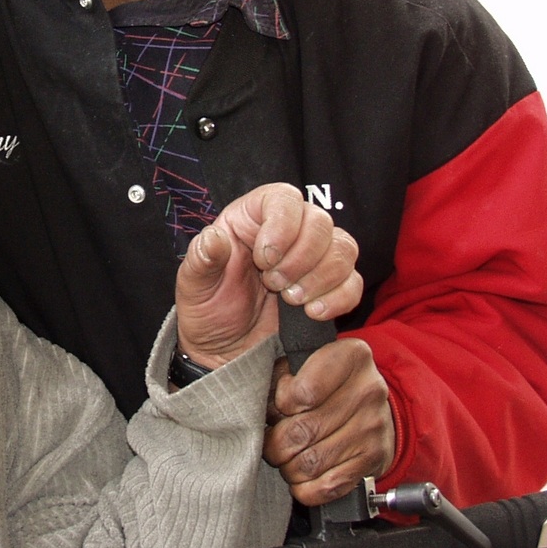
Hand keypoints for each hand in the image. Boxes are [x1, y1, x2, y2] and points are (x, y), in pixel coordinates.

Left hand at [173, 183, 361, 370]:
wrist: (224, 350)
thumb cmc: (207, 309)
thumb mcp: (193, 285)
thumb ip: (202, 258)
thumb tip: (214, 238)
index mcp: (252, 218)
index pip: (284, 198)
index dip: (282, 225)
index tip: (265, 259)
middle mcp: (288, 231)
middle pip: (320, 221)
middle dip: (301, 258)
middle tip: (275, 285)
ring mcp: (313, 259)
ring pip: (343, 248)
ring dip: (322, 277)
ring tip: (292, 301)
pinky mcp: (329, 288)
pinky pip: (353, 282)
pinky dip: (340, 297)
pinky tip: (313, 313)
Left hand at [264, 343, 394, 505]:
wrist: (370, 406)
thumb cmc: (325, 382)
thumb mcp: (302, 362)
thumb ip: (280, 372)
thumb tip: (252, 404)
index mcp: (351, 356)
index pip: (302, 391)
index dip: (280, 403)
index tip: (279, 405)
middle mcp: (368, 389)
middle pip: (303, 431)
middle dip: (276, 443)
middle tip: (271, 441)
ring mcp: (374, 426)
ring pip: (311, 462)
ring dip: (288, 467)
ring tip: (285, 458)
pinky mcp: (375, 458)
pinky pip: (329, 486)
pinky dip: (306, 489)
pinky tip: (301, 478)